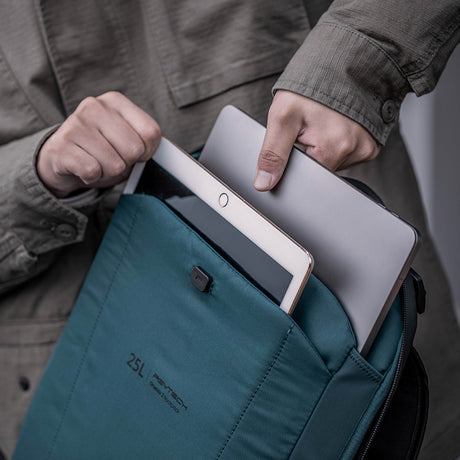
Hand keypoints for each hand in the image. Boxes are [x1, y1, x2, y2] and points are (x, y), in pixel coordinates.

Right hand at [37, 91, 160, 197]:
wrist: (61, 160)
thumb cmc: (101, 150)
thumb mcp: (126, 140)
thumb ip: (145, 140)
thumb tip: (167, 155)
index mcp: (115, 101)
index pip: (151, 132)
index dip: (147, 152)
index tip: (135, 153)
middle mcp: (94, 106)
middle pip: (134, 149)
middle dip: (126, 163)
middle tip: (111, 158)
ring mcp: (75, 124)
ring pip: (115, 164)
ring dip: (108, 172)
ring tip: (96, 162)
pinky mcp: (60, 145)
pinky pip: (92, 171)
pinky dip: (91, 177)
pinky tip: (82, 168)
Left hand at [254, 90, 379, 190]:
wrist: (341, 63)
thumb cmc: (310, 89)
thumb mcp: (282, 117)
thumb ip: (272, 154)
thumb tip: (263, 184)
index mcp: (330, 151)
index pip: (305, 175)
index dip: (295, 162)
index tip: (294, 142)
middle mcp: (352, 152)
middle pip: (320, 169)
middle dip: (308, 154)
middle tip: (307, 130)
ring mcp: (365, 149)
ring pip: (333, 163)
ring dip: (322, 149)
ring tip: (320, 126)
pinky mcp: (371, 146)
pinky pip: (348, 155)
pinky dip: (337, 146)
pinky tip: (334, 129)